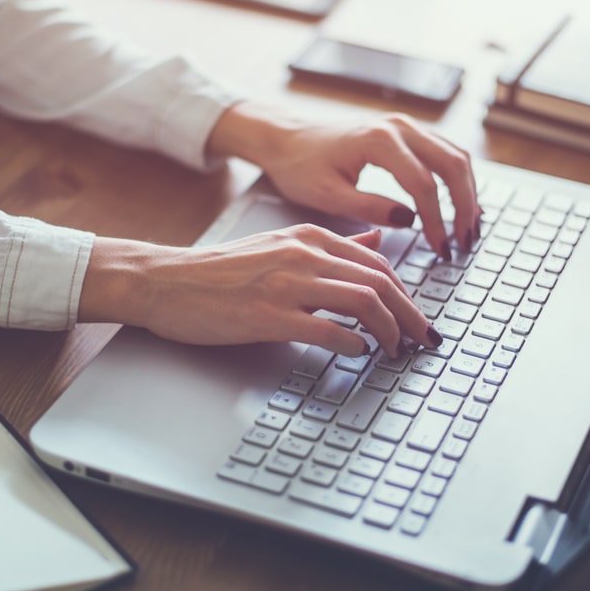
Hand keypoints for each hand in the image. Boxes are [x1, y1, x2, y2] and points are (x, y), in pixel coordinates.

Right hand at [77, 231, 442, 356]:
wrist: (167, 281)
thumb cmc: (220, 271)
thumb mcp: (280, 245)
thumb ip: (331, 246)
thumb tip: (377, 241)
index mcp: (309, 237)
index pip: (378, 262)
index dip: (407, 293)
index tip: (416, 318)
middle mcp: (303, 254)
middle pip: (380, 281)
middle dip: (410, 315)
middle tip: (422, 340)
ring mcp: (286, 284)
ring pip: (363, 301)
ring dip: (389, 330)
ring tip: (396, 350)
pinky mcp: (268, 314)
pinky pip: (327, 329)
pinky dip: (353, 343)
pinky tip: (357, 353)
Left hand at [207, 101, 480, 255]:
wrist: (286, 138)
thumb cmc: (299, 166)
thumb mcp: (326, 195)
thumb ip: (368, 207)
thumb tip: (410, 220)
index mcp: (379, 140)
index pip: (424, 185)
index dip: (437, 221)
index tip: (440, 250)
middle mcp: (399, 126)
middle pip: (452, 164)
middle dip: (464, 206)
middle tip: (464, 242)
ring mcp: (405, 125)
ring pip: (455, 155)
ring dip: (467, 192)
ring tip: (468, 228)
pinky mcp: (406, 132)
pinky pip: (445, 152)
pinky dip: (457, 179)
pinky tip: (460, 205)